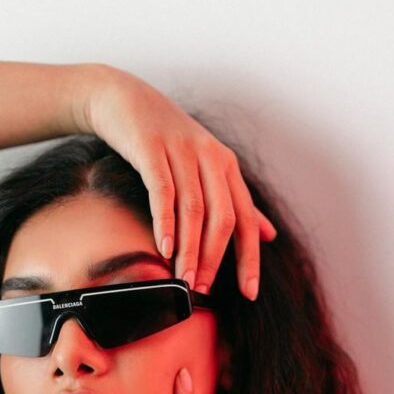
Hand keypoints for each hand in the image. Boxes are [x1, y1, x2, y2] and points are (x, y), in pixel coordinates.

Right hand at [76, 65, 276, 300]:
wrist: (124, 100)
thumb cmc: (166, 142)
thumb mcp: (206, 168)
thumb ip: (237, 202)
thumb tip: (269, 235)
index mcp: (226, 167)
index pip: (246, 221)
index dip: (250, 259)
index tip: (248, 293)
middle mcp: (210, 157)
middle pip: (222, 219)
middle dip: (213, 260)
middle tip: (200, 290)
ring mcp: (182, 151)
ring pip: (194, 210)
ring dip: (190, 249)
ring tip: (183, 280)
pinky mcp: (152, 147)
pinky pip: (163, 191)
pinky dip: (165, 222)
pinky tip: (164, 249)